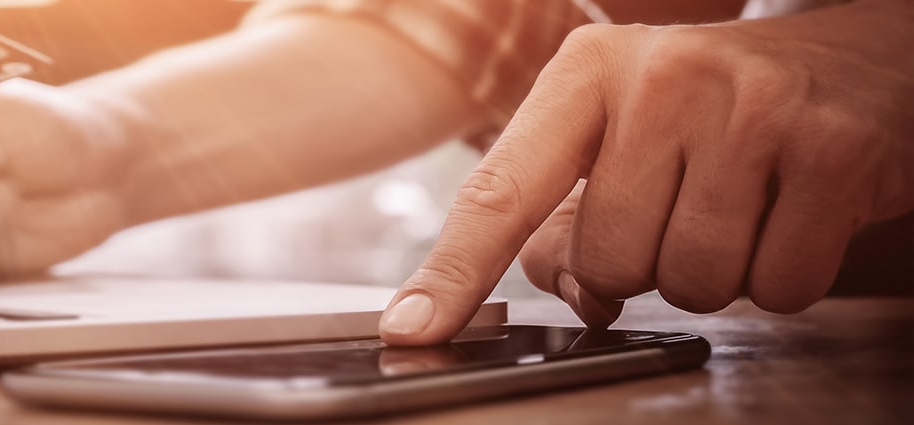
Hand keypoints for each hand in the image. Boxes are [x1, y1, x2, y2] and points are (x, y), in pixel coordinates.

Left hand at [379, 0, 913, 343]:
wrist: (868, 55)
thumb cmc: (723, 105)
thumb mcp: (628, 131)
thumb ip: (572, 213)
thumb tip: (572, 292)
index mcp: (589, 71)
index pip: (502, 191)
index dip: (454, 271)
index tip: (412, 328)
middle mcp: (663, 78)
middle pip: (609, 262)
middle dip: (645, 264)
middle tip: (687, 208)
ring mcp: (751, 111)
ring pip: (688, 284)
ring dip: (713, 274)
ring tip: (741, 206)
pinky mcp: (833, 154)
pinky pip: (776, 288)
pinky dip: (781, 277)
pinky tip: (792, 214)